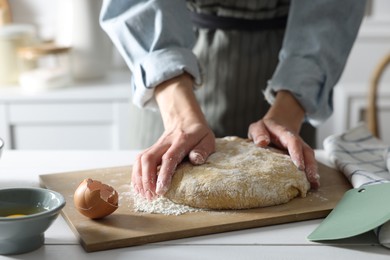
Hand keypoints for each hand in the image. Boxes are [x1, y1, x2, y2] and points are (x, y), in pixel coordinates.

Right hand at [132, 73, 214, 199]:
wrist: (185, 120)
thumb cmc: (198, 134)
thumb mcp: (207, 139)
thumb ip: (202, 150)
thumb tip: (196, 160)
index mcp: (181, 141)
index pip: (169, 158)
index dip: (163, 174)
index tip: (160, 190)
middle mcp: (165, 143)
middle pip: (149, 158)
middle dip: (147, 179)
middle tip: (151, 196)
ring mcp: (156, 145)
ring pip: (141, 160)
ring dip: (140, 179)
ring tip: (145, 195)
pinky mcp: (151, 149)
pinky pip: (138, 161)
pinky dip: (136, 175)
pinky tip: (140, 188)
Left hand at [248, 91, 319, 188]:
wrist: (277, 123)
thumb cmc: (265, 128)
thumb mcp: (257, 127)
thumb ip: (258, 133)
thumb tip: (262, 142)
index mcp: (284, 132)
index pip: (293, 142)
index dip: (297, 154)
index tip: (300, 167)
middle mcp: (296, 140)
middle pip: (306, 151)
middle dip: (310, 166)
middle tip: (312, 180)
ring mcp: (300, 147)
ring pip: (310, 157)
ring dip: (313, 171)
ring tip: (314, 185)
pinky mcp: (301, 154)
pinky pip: (308, 162)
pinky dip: (310, 172)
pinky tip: (312, 184)